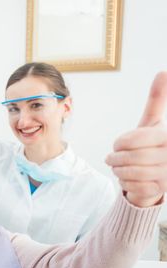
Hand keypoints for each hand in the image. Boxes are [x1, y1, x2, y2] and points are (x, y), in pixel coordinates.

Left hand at [106, 72, 166, 206]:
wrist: (157, 174)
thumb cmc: (152, 144)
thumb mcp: (153, 122)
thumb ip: (157, 99)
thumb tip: (163, 72)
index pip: (134, 139)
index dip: (120, 143)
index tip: (118, 145)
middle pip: (130, 157)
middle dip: (115, 158)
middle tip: (111, 159)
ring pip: (130, 172)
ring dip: (118, 170)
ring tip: (117, 168)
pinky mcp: (160, 190)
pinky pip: (132, 186)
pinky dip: (124, 183)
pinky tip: (127, 179)